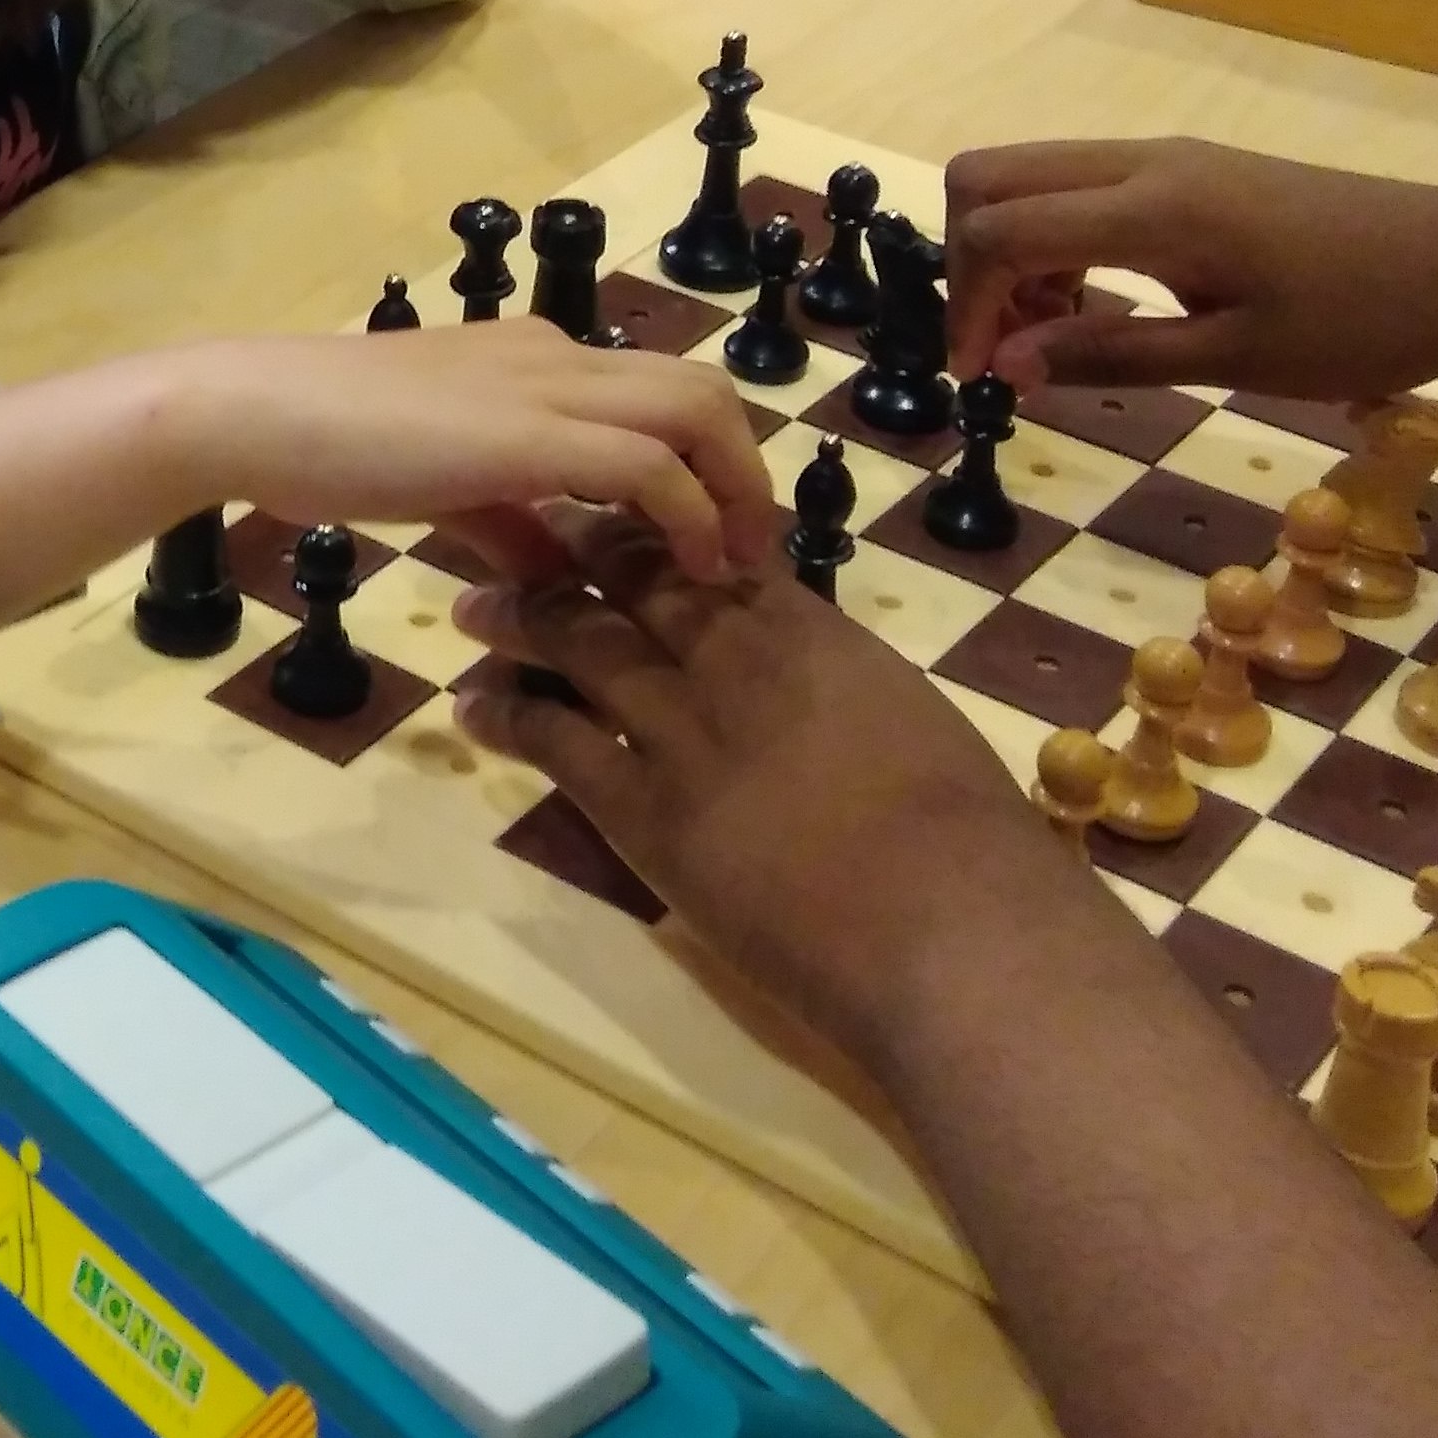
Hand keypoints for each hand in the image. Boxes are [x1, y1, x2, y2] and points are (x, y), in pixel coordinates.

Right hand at [166, 328, 777, 584]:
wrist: (258, 413)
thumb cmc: (326, 443)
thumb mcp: (440, 486)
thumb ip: (506, 519)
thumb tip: (553, 571)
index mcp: (536, 358)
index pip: (656, 392)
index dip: (704, 461)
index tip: (717, 533)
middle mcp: (556, 355)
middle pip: (705, 389)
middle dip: (744, 470)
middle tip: (747, 551)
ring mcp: (547, 385)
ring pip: (697, 409)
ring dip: (735, 489)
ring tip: (735, 564)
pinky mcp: (530, 432)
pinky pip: (648, 465)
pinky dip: (689, 517)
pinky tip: (691, 571)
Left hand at [449, 512, 1070, 1065]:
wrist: (950, 922)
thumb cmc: (965, 834)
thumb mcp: (907, 717)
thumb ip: (844, 682)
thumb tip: (824, 679)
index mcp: (807, 631)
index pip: (705, 549)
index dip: (648, 528)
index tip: (607, 515)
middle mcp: (732, 659)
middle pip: (626, 576)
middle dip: (566, 548)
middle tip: (517, 536)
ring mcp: (682, 732)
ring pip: (575, 642)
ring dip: (516, 619)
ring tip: (473, 610)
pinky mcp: (647, 813)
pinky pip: (554, 744)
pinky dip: (505, 716)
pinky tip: (473, 707)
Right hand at [940, 139, 1437, 398]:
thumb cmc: (1367, 323)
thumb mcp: (1238, 359)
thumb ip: (1113, 353)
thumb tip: (1010, 366)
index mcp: (1154, 207)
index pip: (1001, 228)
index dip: (969, 307)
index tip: (983, 381)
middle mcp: (1148, 163)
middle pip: (992, 176)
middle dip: (970, 266)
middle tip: (1008, 352)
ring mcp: (1172, 159)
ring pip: (1034, 177)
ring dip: (1014, 254)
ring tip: (1058, 340)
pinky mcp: (1196, 173)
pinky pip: (1084, 187)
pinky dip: (1058, 242)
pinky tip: (1102, 306)